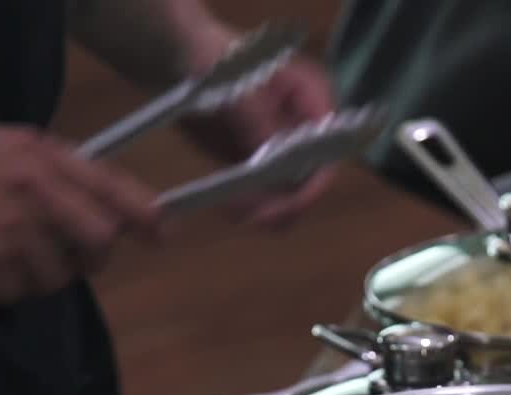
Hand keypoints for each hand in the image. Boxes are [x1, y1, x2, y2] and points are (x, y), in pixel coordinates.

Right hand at [0, 124, 159, 303]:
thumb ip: (50, 169)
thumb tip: (99, 199)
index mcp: (42, 156)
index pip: (113, 187)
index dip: (145, 214)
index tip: (160, 234)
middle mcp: (38, 190)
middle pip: (100, 241)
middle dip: (89, 258)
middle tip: (64, 260)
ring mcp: (16, 228)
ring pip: (59, 275)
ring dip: (34, 278)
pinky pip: (17, 293)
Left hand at [182, 39, 335, 227]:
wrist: (180, 60)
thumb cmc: (214, 61)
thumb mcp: (237, 89)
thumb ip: (260, 125)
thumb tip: (281, 169)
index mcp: (314, 99)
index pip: (330, 149)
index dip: (314, 181)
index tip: (286, 205)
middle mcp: (308, 127)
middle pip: (313, 178)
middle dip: (287, 203)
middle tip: (254, 218)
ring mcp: (285, 149)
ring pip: (291, 194)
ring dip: (266, 210)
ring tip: (232, 209)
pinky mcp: (261, 165)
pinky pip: (266, 196)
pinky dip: (250, 207)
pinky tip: (226, 205)